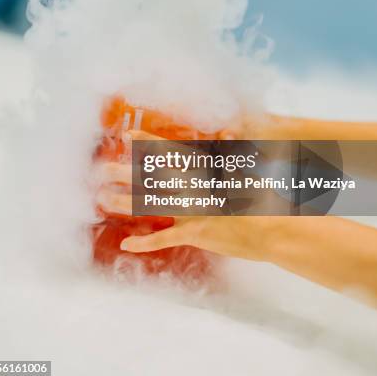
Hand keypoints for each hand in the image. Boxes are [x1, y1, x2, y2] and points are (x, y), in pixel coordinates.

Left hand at [95, 152, 275, 259]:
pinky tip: (127, 245)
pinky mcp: (196, 234)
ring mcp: (192, 210)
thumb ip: (231, 151)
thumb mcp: (247, 169)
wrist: (274, 229)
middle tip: (101, 169)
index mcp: (204, 168)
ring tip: (103, 199)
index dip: (146, 143)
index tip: (127, 137)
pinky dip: (145, 243)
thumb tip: (226, 130)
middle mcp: (193, 187)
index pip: (170, 152)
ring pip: (151, 205)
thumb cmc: (264, 197)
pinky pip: (164, 239)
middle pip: (151, 177)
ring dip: (125, 202)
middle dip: (125, 172)